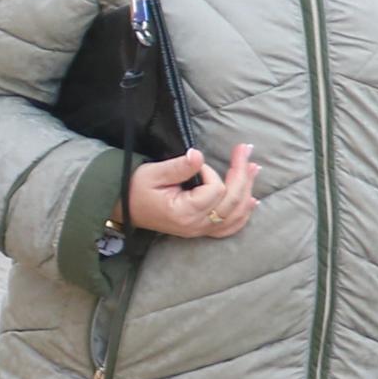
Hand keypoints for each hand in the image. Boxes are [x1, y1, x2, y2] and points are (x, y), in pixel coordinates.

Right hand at [126, 144, 259, 239]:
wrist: (123, 207)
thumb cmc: (135, 188)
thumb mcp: (152, 173)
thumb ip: (178, 167)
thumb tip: (198, 156)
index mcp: (185, 213)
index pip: (215, 191)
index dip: (212, 172)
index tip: (197, 163)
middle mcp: (196, 225)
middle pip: (232, 202)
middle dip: (241, 173)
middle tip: (246, 148)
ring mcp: (200, 230)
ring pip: (236, 214)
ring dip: (248, 189)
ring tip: (254, 167)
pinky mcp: (201, 229)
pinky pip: (229, 227)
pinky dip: (243, 214)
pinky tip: (252, 200)